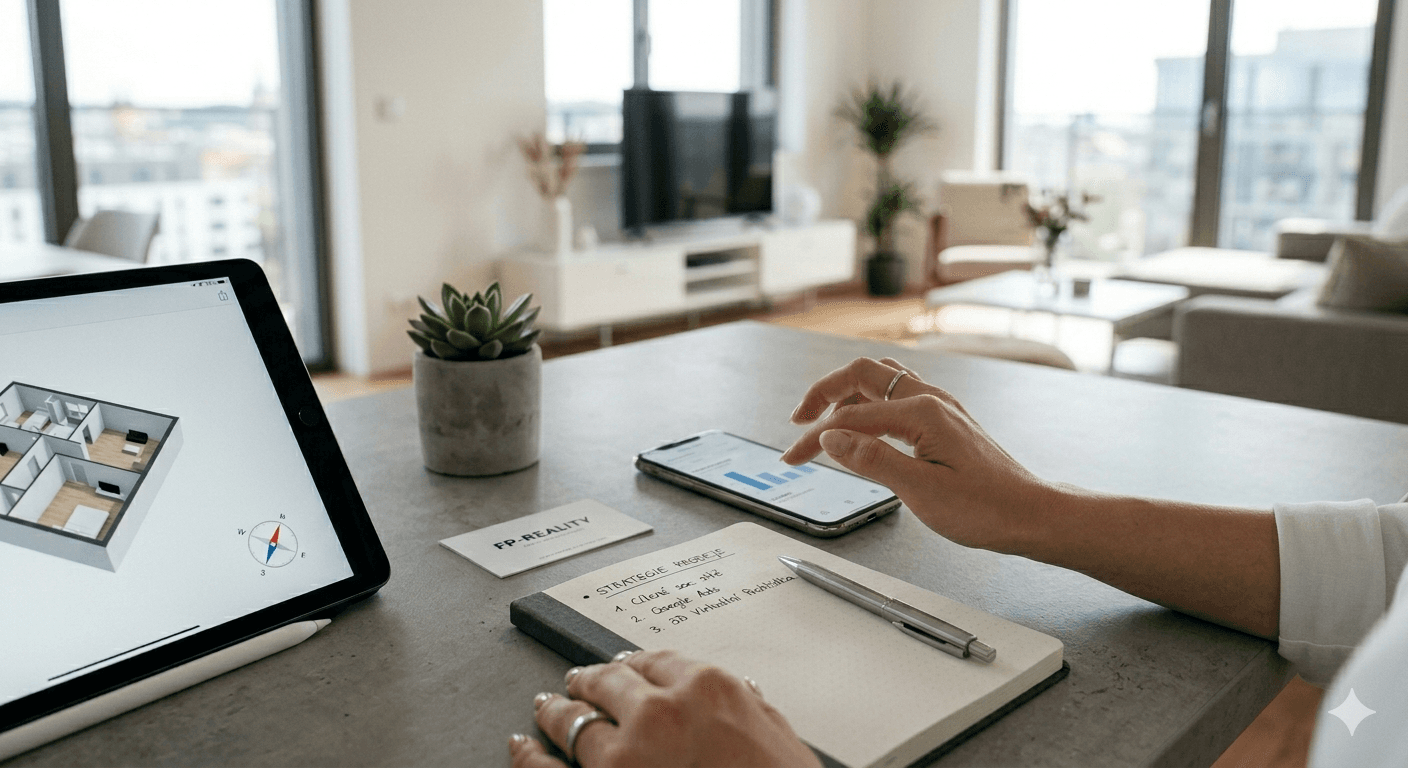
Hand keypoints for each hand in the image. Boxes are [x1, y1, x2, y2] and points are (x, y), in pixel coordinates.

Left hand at [509, 650, 819, 767]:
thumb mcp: (780, 740)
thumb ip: (753, 711)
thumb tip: (743, 696)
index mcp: (707, 690)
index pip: (656, 661)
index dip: (634, 664)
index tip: (623, 666)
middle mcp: (659, 714)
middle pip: (608, 683)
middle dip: (588, 681)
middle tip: (576, 681)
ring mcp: (622, 757)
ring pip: (573, 720)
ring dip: (555, 712)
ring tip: (546, 709)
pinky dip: (527, 756)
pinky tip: (521, 747)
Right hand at [781, 357, 1052, 551]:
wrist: (1030, 514)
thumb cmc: (986, 509)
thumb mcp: (922, 492)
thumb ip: (872, 460)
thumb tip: (832, 438)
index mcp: (923, 413)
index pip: (851, 416)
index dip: (815, 437)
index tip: (792, 458)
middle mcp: (931, 399)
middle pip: (862, 374)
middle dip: (824, 393)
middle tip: (798, 422)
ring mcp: (939, 407)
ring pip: (880, 380)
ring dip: (846, 395)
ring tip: (825, 423)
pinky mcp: (944, 420)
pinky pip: (897, 395)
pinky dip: (869, 404)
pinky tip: (863, 426)